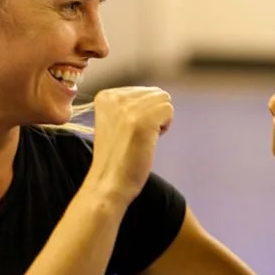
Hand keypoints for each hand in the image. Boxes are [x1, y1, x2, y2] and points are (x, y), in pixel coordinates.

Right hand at [87, 86, 173, 204]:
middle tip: (136, 137)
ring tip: (142, 139)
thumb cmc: (117, 157)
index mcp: (105, 96)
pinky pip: (169, 110)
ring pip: (164, 100)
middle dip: (153, 115)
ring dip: (159, 121)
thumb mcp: (116, 121)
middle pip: (156, 93)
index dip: (143, 113)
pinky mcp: (142, 120)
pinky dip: (164, 127)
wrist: (108, 183)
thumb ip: (130, 104)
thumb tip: (160, 93)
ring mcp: (128, 108)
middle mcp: (115, 97)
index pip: (143, 91)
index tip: (127, 132)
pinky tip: (149, 141)